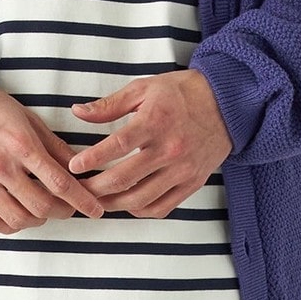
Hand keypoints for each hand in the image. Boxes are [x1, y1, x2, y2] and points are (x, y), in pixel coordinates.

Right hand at [0, 87, 104, 233]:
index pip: (58, 181)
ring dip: (37, 220)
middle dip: (62, 212)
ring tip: (42, 210)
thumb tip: (80, 168)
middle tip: (68, 208)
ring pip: (18, 219)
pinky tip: (18, 215)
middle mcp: (0, 166)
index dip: (81, 200)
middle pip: (41, 206)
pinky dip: (10, 225)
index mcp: (20, 145)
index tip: (95, 210)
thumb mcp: (29, 120)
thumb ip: (55, 147)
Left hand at [66, 70, 232, 216]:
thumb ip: (110, 104)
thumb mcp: (145, 88)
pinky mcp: (191, 184)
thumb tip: (78, 112)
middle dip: (95, 189)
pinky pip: (161, 208)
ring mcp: (181, 170)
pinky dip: (139, 211)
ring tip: (97, 201)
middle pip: (124, 179)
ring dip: (113, 204)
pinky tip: (126, 204)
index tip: (73, 166)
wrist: (227, 104)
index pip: (117, 146)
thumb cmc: (181, 94)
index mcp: (156, 122)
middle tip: (79, 190)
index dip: (92, 159)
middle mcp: (169, 149)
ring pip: (139, 200)